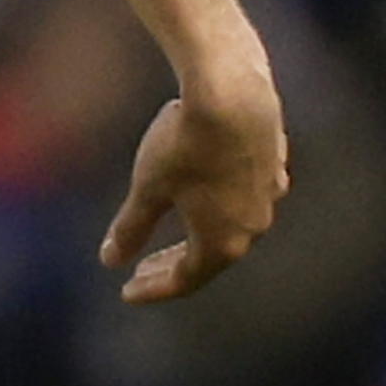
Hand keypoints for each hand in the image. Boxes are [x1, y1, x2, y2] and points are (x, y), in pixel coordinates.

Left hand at [100, 80, 288, 303]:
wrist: (232, 92)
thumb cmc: (185, 145)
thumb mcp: (148, 189)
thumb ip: (131, 228)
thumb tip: (111, 260)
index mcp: (223, 241)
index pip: (185, 279)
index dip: (153, 289)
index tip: (125, 292)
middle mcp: (254, 225)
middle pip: (210, 258)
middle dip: (171, 267)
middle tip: (140, 272)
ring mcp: (269, 194)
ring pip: (229, 228)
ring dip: (196, 237)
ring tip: (169, 237)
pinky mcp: (274, 164)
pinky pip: (243, 199)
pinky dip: (216, 209)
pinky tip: (201, 196)